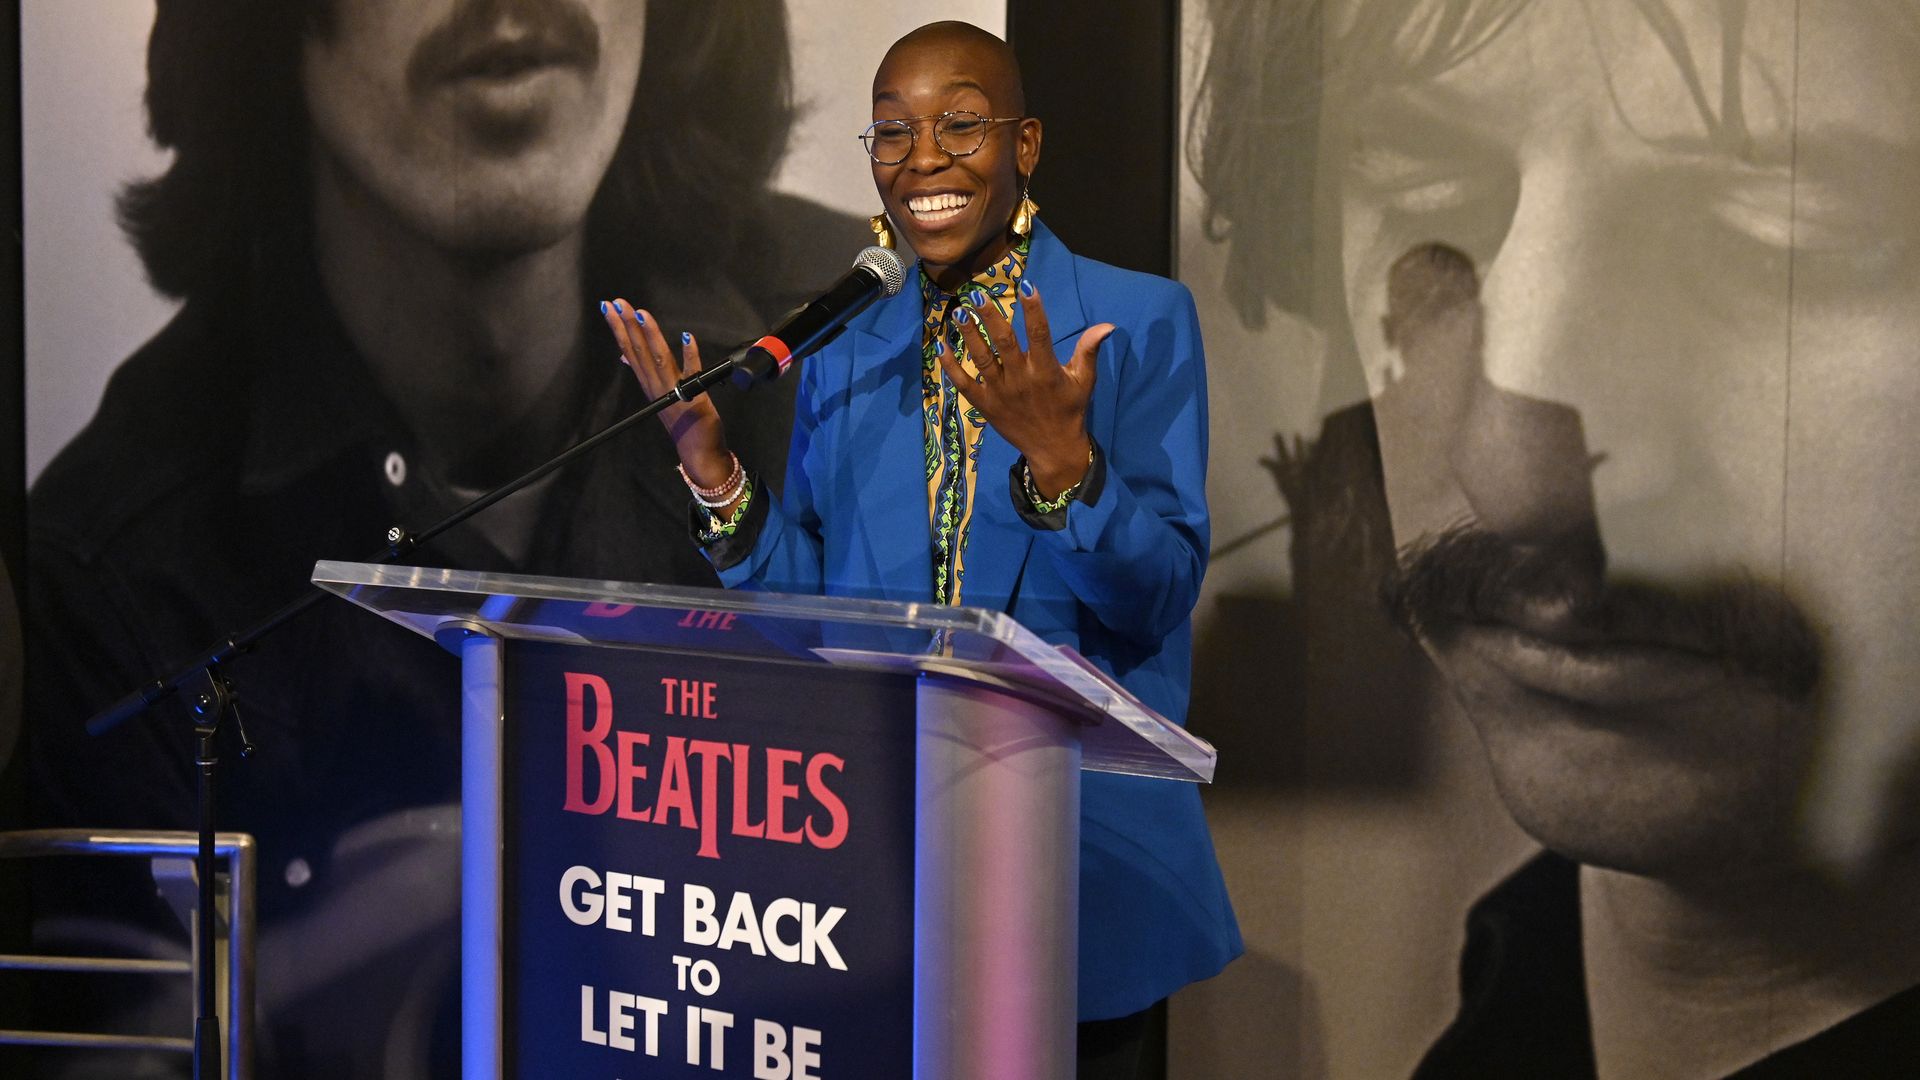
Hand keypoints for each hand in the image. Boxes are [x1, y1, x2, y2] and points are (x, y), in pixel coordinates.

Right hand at [600, 298, 732, 487]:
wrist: (698, 450)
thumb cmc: (681, 420)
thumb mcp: (658, 394)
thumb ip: (643, 373)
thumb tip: (624, 356)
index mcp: (648, 383)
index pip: (628, 350)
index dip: (618, 328)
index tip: (609, 307)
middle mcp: (656, 387)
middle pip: (638, 351)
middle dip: (627, 325)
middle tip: (617, 302)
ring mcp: (674, 392)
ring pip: (658, 359)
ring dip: (650, 335)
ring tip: (642, 313)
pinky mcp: (695, 399)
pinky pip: (692, 374)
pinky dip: (689, 355)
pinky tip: (686, 337)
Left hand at [940, 282, 1115, 498]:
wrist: (1052, 449)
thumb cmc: (1070, 410)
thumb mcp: (1084, 381)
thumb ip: (1089, 351)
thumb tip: (1107, 326)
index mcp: (1046, 371)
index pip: (1039, 334)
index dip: (1033, 309)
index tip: (1025, 284)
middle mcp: (1021, 380)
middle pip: (1004, 343)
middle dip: (990, 317)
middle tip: (977, 294)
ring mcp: (1000, 393)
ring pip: (982, 359)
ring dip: (969, 335)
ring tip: (958, 313)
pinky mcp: (985, 405)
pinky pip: (964, 384)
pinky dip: (951, 366)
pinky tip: (941, 346)